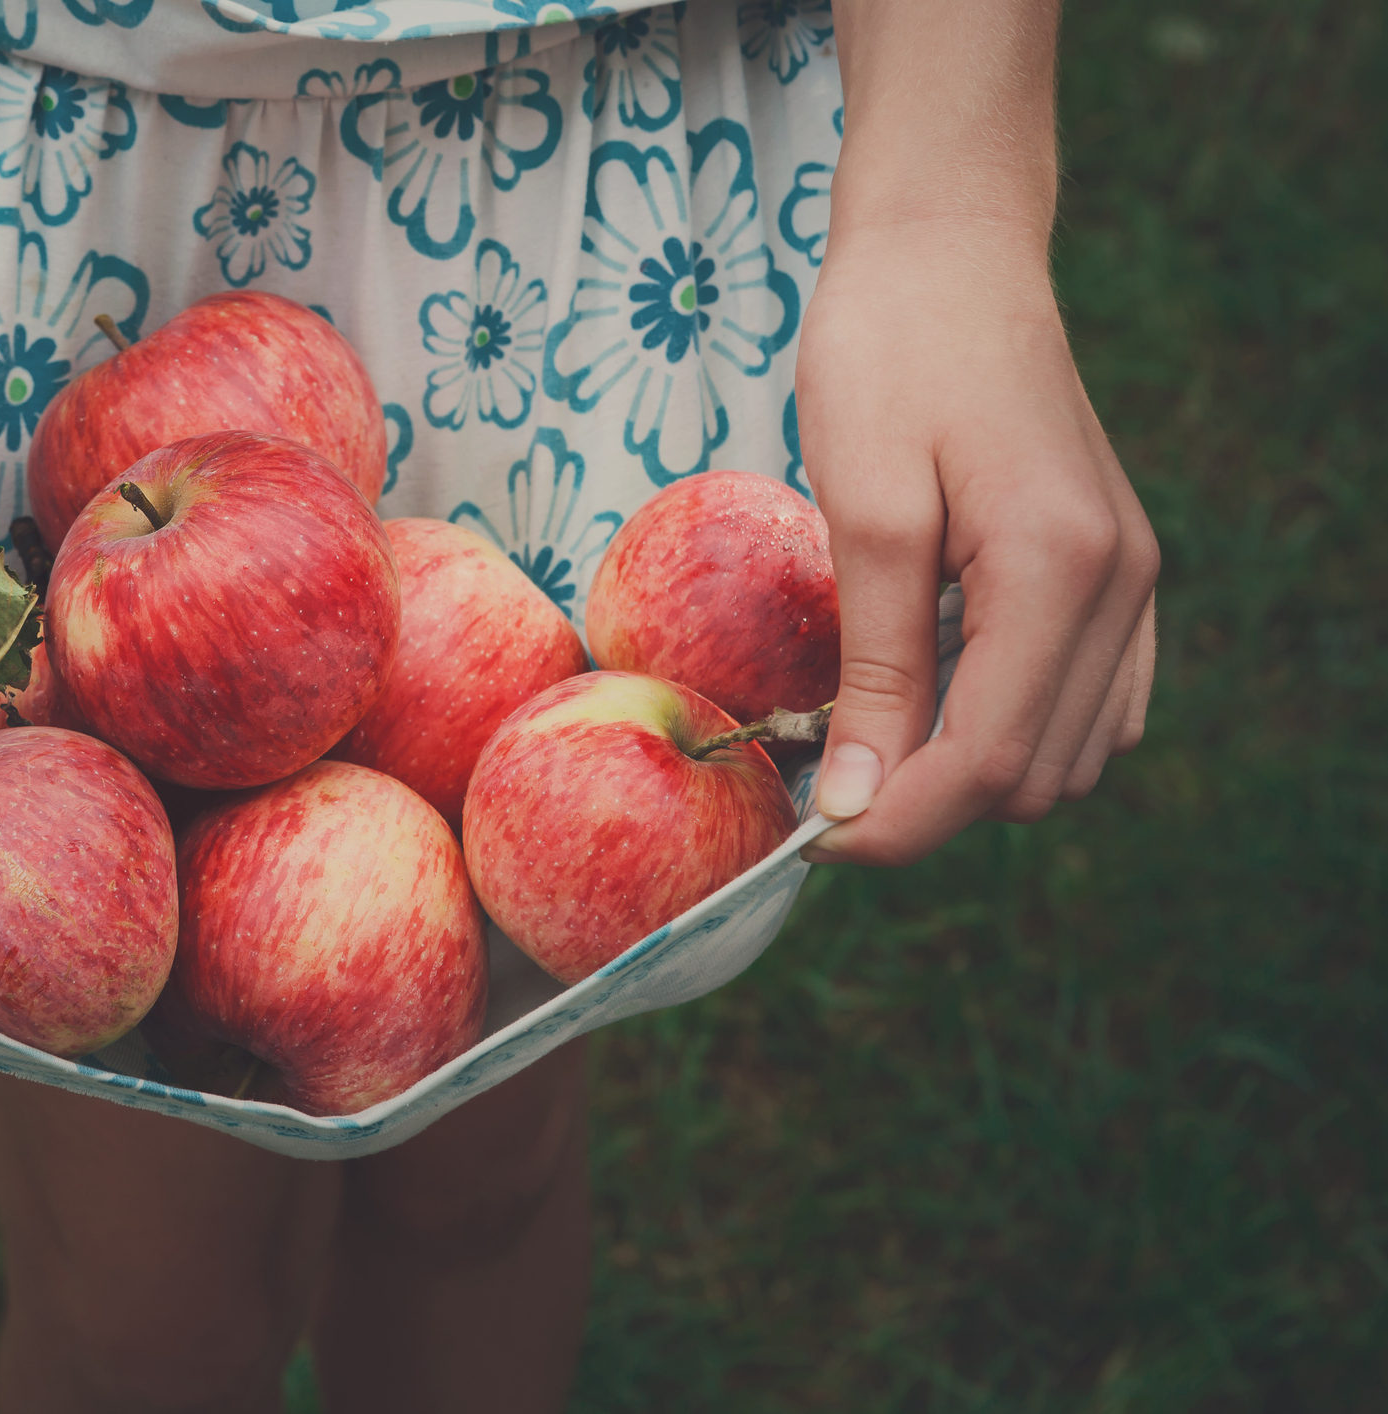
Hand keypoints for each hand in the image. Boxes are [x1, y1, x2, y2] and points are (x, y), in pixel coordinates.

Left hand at [795, 229, 1158, 865]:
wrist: (948, 250)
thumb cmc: (888, 355)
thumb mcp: (863, 511)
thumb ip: (873, 667)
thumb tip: (858, 800)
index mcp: (1060, 571)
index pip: (986, 762)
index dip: (893, 823)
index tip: (809, 837)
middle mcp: (1121, 587)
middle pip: (1030, 777)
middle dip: (924, 801)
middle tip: (821, 773)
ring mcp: (1131, 581)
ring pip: (1066, 756)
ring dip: (966, 772)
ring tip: (866, 729)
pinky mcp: (1116, 571)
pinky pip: (1089, 704)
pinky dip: (1012, 727)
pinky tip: (932, 694)